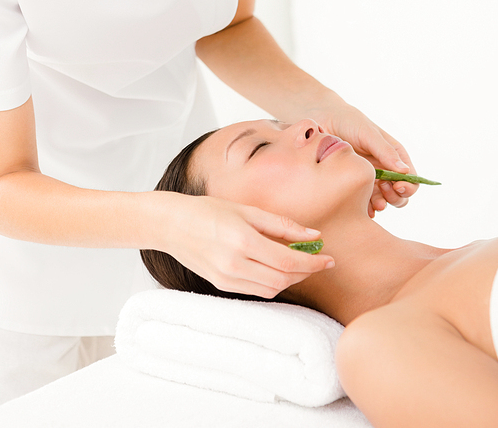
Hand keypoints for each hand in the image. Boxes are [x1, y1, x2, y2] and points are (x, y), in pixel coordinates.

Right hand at [162, 194, 334, 298]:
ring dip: (291, 279)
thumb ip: (281, 224)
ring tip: (300, 263)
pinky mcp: (221, 285)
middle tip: (319, 260)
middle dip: (306, 272)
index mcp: (242, 241)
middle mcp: (234, 264)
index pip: (288, 260)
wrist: (172, 225)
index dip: (313, 263)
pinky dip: (274, 282)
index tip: (329, 259)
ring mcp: (227, 279)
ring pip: (272, 289)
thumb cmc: (209, 210)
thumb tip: (313, 235)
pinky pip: (256, 291)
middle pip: (283, 279)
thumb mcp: (247, 210)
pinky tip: (278, 268)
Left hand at [307, 96, 417, 215]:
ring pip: (383, 201)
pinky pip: (364, 203)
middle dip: (395, 198)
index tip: (397, 186)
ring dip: (382, 204)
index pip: (411, 178)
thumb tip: (405, 171)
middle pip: (400, 195)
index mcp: (394, 156)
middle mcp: (384, 170)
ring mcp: (369, 179)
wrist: (322, 121)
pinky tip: (361, 208)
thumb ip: (385, 151)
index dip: (408, 186)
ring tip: (374, 203)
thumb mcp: (368, 133)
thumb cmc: (349, 122)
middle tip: (382, 191)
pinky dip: (365, 208)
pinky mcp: (353, 185)